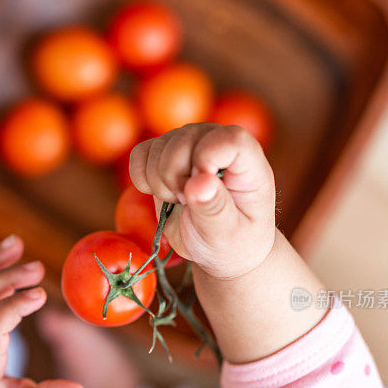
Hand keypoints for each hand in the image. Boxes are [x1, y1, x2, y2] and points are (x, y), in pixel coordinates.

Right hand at [129, 123, 275, 279]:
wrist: (216, 248)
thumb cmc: (230, 242)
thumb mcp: (228, 235)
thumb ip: (215, 209)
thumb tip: (200, 181)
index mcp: (248, 161)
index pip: (230, 140)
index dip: (208, 160)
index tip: (201, 191)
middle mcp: (218, 142)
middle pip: (183, 140)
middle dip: (176, 179)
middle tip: (190, 205)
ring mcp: (190, 142)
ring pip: (157, 147)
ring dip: (159, 183)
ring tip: (180, 202)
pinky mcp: (164, 151)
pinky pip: (139, 155)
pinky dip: (143, 179)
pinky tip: (164, 195)